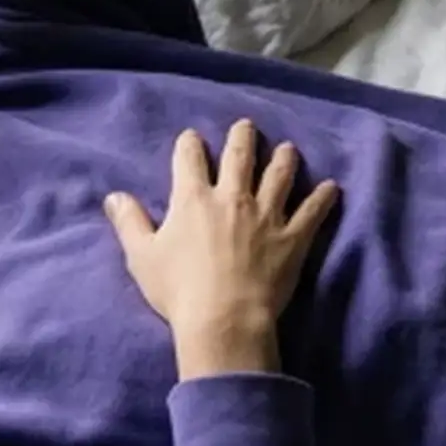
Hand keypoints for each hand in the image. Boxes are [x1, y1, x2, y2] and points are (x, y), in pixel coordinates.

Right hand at [103, 121, 340, 377]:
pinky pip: (312, 211)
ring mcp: (267, 215)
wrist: (224, 319)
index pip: (190, 158)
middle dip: (242, 136)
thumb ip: (129, 222)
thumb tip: (113, 196)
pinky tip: (332, 187)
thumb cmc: (178, 290)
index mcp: (193, 198)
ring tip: (288, 148)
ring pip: (279, 175)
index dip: (190, 144)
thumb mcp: (142, 256)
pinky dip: (323, 198)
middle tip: (246, 126)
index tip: (192, 139)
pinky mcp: (293, 238)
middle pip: (240, 155)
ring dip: (284, 159)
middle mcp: (232, 197)